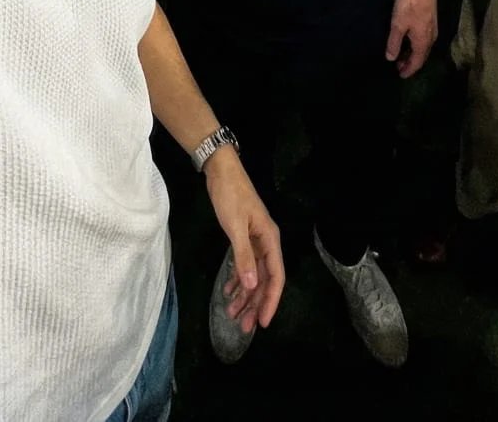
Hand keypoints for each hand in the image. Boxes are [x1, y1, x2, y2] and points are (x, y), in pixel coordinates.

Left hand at [204, 151, 284, 334]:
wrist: (221, 170)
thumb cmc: (231, 196)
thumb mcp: (235, 227)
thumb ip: (243, 257)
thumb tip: (251, 287)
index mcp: (270, 240)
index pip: (276, 276)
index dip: (271, 301)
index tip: (264, 322)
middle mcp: (266, 242)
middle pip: (264, 280)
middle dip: (256, 304)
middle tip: (245, 327)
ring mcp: (255, 241)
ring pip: (253, 275)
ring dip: (245, 295)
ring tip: (233, 315)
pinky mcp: (243, 238)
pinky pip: (243, 265)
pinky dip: (236, 280)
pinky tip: (228, 293)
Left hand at [386, 0, 437, 77]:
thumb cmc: (409, 5)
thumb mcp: (398, 25)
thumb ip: (394, 43)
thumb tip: (390, 59)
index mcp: (423, 42)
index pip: (417, 62)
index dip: (409, 70)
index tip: (400, 76)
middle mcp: (431, 38)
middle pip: (422, 56)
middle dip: (411, 63)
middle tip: (399, 67)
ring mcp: (433, 29)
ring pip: (423, 47)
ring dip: (413, 53)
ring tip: (401, 56)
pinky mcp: (431, 20)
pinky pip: (424, 40)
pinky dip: (416, 45)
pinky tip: (408, 40)